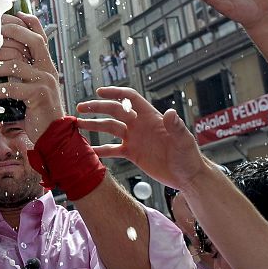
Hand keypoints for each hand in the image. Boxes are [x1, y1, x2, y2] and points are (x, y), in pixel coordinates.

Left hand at [0, 12, 63, 142]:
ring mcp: (45, 80)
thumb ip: (23, 72)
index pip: (39, 34)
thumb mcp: (32, 86)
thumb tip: (5, 59)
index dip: (26, 21)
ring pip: (16, 64)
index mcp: (46, 63)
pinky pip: (11, 87)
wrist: (53, 134)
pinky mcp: (38, 94)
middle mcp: (48, 68)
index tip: (11, 14)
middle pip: (31, 40)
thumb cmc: (37, 110)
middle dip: (8, 35)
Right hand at [76, 86, 206, 190]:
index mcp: (151, 117)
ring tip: (78, 125)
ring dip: (94, 126)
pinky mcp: (132, 153)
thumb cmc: (189, 156)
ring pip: (110, 128)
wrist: (187, 176)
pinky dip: (99, 149)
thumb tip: (170, 112)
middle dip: (97, 108)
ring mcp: (135, 139)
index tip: (99, 92)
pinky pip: (112, 149)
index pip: (130, 99)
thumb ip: (176, 126)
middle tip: (81, 108)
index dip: (115, 93)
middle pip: (115, 111)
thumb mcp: (184, 140)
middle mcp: (140, 125)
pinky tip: (87, 150)